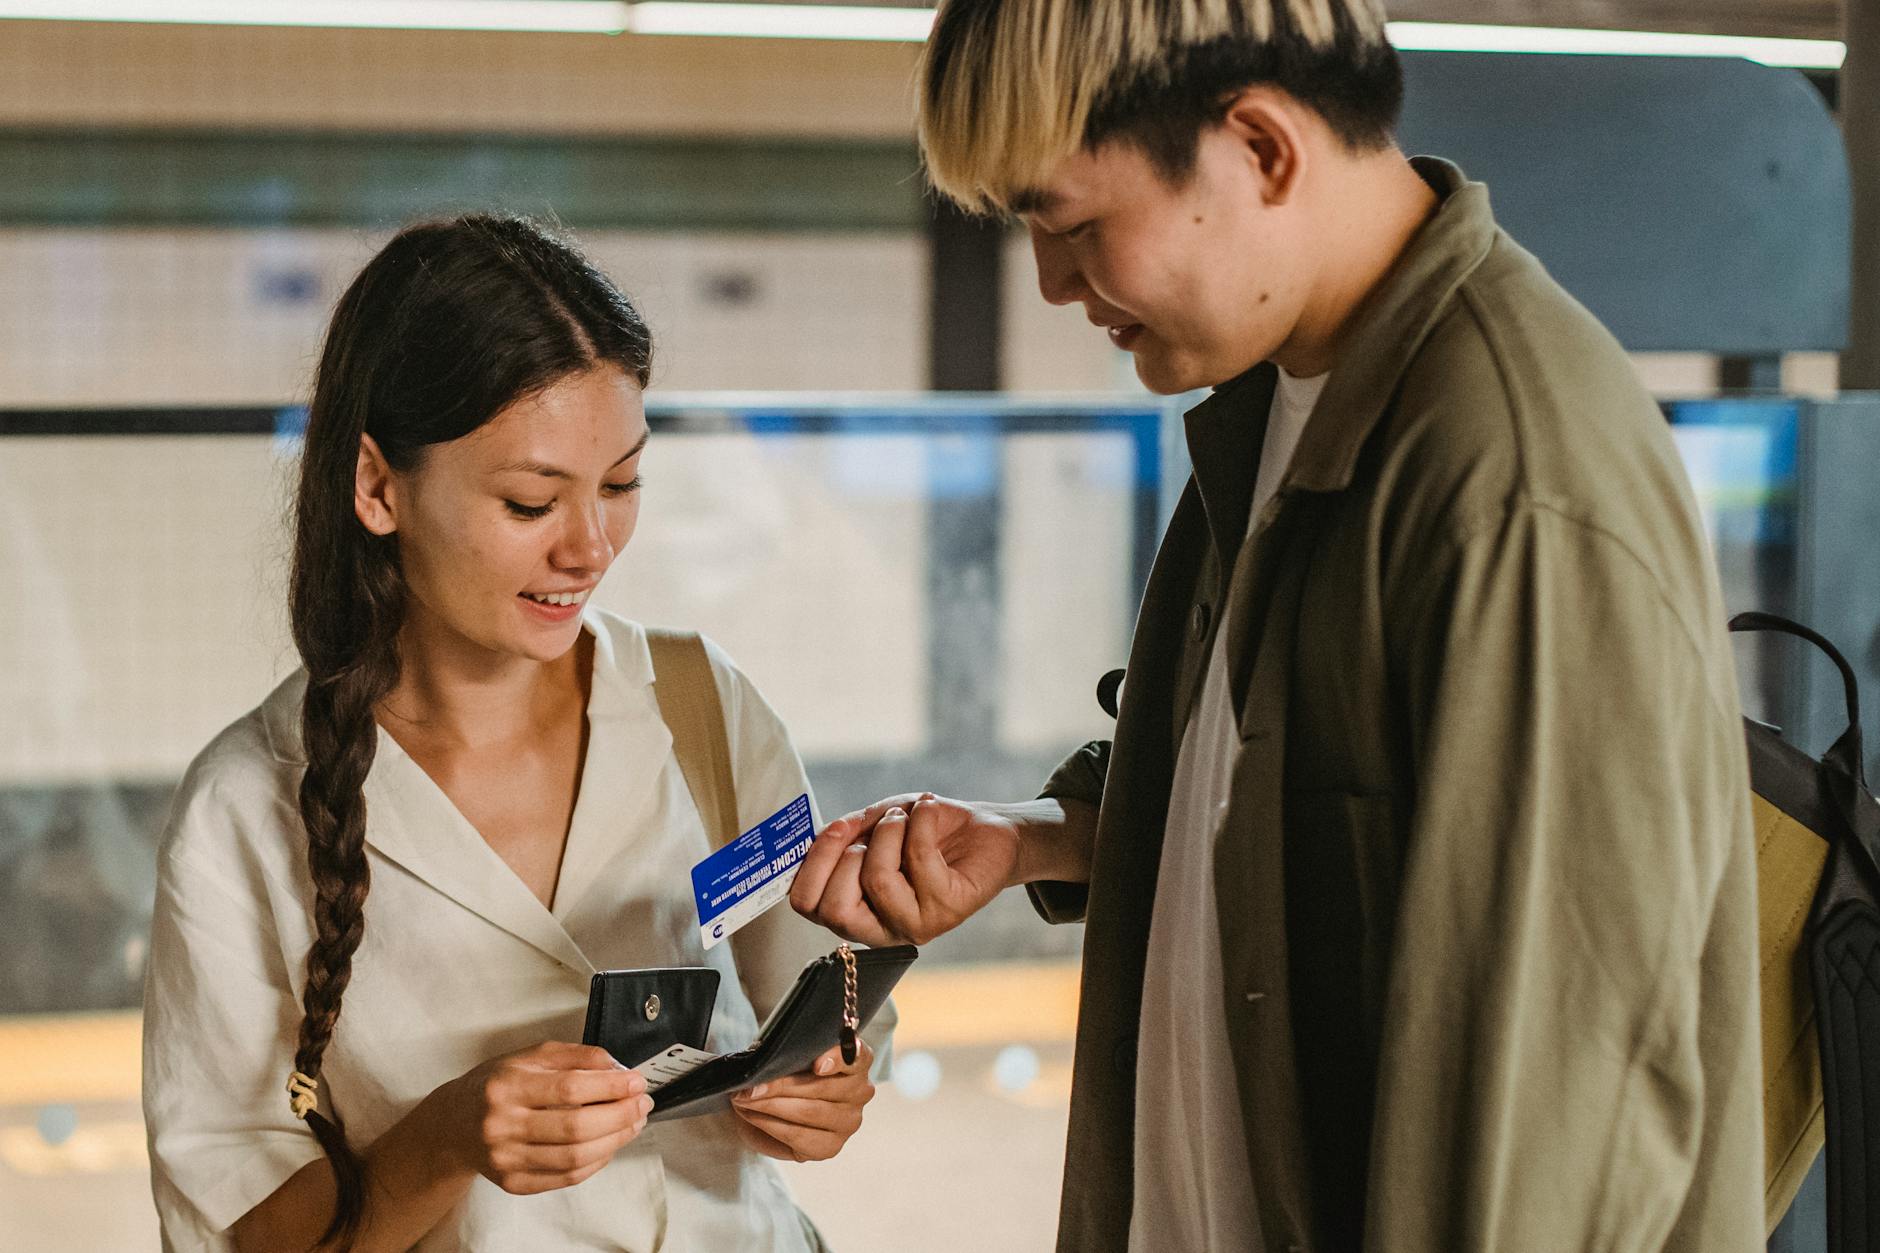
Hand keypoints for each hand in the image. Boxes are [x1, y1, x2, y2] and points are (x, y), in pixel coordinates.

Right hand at [434, 1041, 651, 1194]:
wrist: (453, 1125)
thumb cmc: (495, 1086)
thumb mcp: (528, 1057)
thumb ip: (574, 1056)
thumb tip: (617, 1067)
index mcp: (507, 1086)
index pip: (569, 1088)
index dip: (610, 1087)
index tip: (637, 1082)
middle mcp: (502, 1125)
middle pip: (576, 1127)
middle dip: (620, 1115)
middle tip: (643, 1104)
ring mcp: (506, 1159)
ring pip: (574, 1157)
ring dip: (614, 1140)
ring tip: (633, 1124)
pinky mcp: (513, 1183)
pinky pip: (565, 1178)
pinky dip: (596, 1162)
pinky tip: (609, 1145)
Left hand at [728, 1040, 875, 1161]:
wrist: (774, 1103)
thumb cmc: (787, 1072)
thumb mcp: (791, 1055)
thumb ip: (792, 1054)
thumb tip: (770, 1064)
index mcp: (858, 1062)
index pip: (857, 1057)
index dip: (838, 1059)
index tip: (816, 1065)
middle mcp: (861, 1092)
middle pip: (822, 1087)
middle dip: (780, 1086)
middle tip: (749, 1085)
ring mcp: (849, 1122)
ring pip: (809, 1112)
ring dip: (770, 1105)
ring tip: (744, 1099)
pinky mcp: (831, 1147)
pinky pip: (798, 1136)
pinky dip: (770, 1125)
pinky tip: (752, 1115)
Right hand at [790, 793, 1019, 945]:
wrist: (983, 831)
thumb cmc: (923, 831)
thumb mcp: (875, 824)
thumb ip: (846, 833)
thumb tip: (828, 835)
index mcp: (856, 912)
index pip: (808, 906)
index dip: (813, 863)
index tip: (837, 828)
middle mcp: (882, 929)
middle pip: (835, 910)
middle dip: (846, 854)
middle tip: (873, 829)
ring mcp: (916, 925)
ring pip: (878, 881)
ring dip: (888, 832)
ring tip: (904, 816)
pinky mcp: (949, 910)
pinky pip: (919, 859)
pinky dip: (920, 821)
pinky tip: (928, 809)